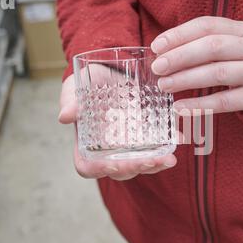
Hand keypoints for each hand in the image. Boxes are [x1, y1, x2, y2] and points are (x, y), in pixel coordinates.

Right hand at [58, 65, 176, 180]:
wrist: (110, 72)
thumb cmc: (87, 82)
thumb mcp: (75, 86)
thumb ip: (71, 100)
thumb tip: (65, 116)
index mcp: (85, 143)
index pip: (88, 167)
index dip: (100, 169)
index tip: (113, 164)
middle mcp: (107, 150)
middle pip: (120, 170)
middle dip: (137, 167)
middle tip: (154, 161)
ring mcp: (127, 146)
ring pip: (140, 164)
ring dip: (155, 164)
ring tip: (170, 159)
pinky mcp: (144, 138)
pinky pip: (155, 150)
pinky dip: (166, 148)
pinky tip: (178, 141)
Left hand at [150, 16, 242, 115]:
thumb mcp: (234, 45)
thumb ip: (205, 45)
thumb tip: (164, 54)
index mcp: (242, 30)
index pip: (207, 25)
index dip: (180, 34)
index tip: (157, 46)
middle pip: (212, 47)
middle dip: (180, 56)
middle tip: (158, 67)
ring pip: (217, 73)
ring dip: (186, 79)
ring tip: (164, 86)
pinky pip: (225, 101)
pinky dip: (200, 105)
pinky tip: (180, 107)